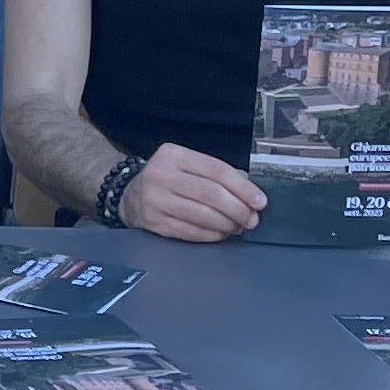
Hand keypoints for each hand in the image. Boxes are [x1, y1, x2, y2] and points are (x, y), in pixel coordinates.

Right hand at [121, 144, 263, 241]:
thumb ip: (217, 174)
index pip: (217, 171)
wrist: (129, 196)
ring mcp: (155, 200)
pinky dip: (211, 235)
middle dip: (238, 209)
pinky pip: (190, 232)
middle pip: (211, 194)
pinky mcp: (154, 222)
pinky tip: (220, 233)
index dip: (243, 188)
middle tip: (252, 219)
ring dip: (226, 224)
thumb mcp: (187, 165)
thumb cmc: (167, 179)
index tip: (259, 201)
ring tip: (238, 227)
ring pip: (202, 216)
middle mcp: (161, 175)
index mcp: (174, 155)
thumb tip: (249, 191)